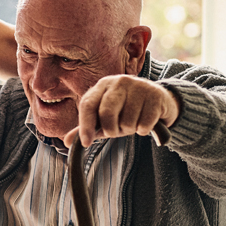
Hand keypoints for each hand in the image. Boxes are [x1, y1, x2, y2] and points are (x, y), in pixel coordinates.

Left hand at [62, 75, 179, 147]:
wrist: (158, 100)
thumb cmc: (127, 110)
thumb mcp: (105, 117)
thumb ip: (87, 127)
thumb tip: (67, 141)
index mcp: (102, 85)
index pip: (88, 105)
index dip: (85, 126)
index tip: (86, 143)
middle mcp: (119, 82)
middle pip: (106, 113)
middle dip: (111, 129)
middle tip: (116, 131)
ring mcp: (139, 86)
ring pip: (127, 121)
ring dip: (130, 129)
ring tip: (133, 122)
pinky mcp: (155, 95)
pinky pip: (144, 124)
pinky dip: (144, 129)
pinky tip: (145, 121)